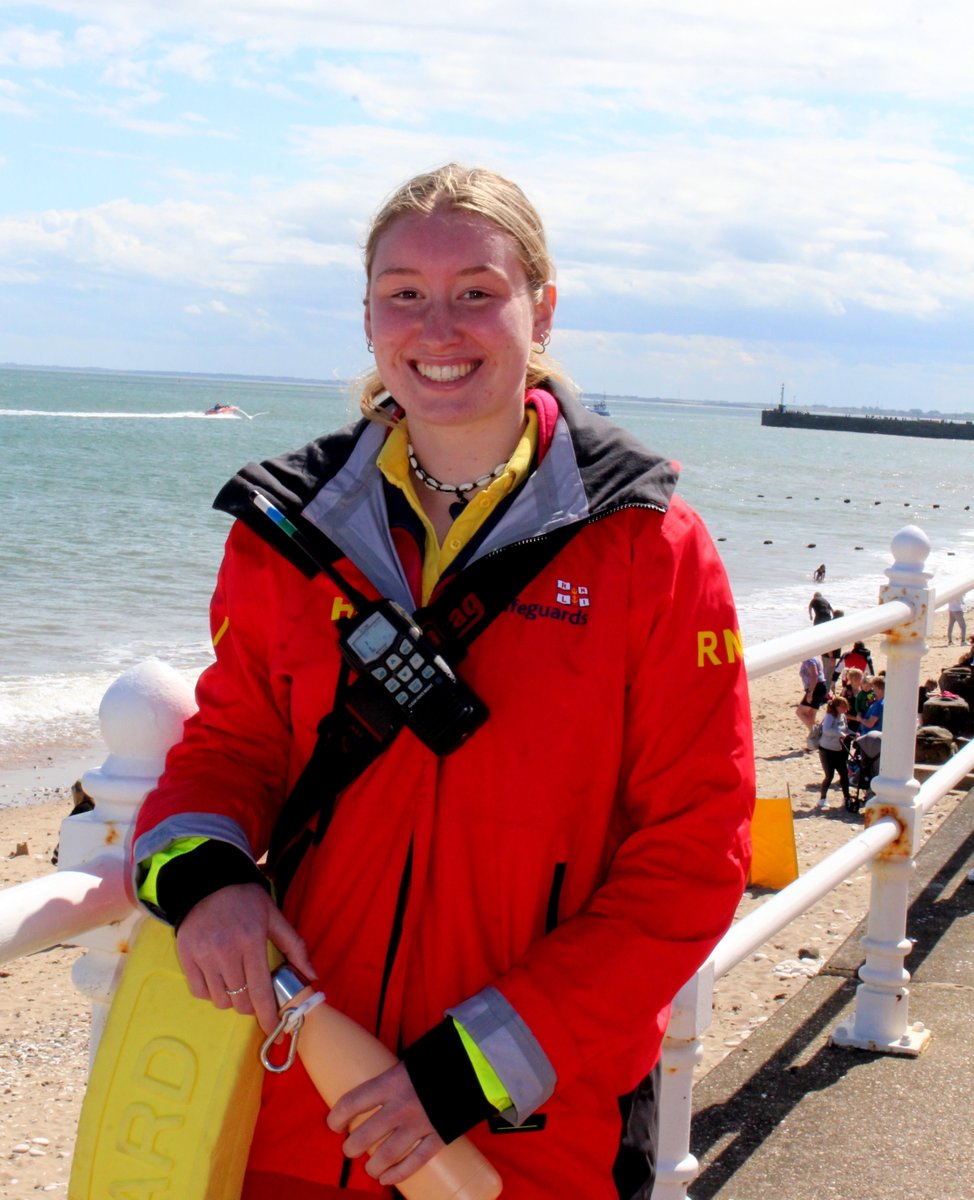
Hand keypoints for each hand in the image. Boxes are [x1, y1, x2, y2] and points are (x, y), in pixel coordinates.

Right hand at [175, 883, 316, 1032]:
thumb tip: (313, 976)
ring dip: (231, 1000)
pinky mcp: (186, 956)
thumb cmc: (246, 900)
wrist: (208, 882)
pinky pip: (199, 991)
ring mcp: (203, 955)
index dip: (267, 1015)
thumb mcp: (274, 917)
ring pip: (219, 1000)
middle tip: (255, 997)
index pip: (260, 991)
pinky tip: (219, 979)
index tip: (274, 1029)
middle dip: (251, 1006)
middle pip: (240, 1001)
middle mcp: (226, 952)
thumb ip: (295, 947)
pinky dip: (211, 992)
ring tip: (237, 985)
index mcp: (251, 942)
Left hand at [327, 1061, 443, 1186]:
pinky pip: (414, 1162)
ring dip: (372, 1166)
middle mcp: (400, 1106)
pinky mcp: (437, 1136)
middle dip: (352, 1147)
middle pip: (364, 1136)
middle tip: (351, 1148)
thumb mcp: (409, 1062)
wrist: (475, 1063)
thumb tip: (376, 1090)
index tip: (334, 1123)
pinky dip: (398, 1174)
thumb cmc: (438, 1058)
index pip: (352, 1102)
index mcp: (391, 1082)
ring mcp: (419, 1124)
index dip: (337, 1116)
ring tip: (369, 1167)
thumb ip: (392, 1078)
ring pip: (386, 1155)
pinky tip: (386, 1179)